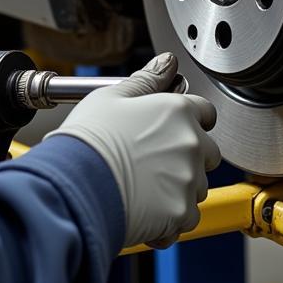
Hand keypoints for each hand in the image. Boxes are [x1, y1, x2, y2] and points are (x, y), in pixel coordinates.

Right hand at [45, 53, 220, 248]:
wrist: (75, 186)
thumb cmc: (88, 142)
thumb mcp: (111, 97)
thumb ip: (147, 80)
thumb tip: (166, 63)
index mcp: (176, 111)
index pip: (205, 112)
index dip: (190, 120)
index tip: (173, 130)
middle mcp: (190, 143)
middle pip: (208, 152)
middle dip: (188, 158)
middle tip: (154, 163)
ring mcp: (189, 179)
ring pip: (197, 186)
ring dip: (179, 189)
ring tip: (143, 188)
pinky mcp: (181, 212)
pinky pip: (186, 217)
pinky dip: (170, 218)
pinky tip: (145, 210)